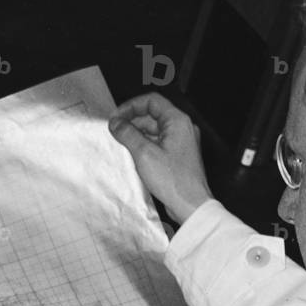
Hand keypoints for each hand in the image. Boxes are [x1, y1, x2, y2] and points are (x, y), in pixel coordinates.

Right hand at [108, 93, 213, 223]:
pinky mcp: (178, 156)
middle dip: (132, 121)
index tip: (116, 117)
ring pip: (155, 130)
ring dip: (137, 134)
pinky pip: (159, 143)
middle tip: (115, 131)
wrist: (190, 205)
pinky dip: (145, 145)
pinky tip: (134, 155)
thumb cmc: (174, 181)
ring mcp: (181, 142)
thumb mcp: (144, 154)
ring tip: (122, 144)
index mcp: (178, 121)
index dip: (131, 106)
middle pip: (152, 115)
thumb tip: (116, 123)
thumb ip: (127, 134)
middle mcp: (182, 128)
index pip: (151, 101)